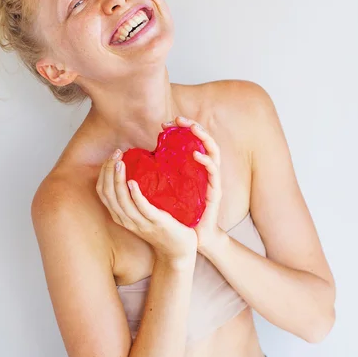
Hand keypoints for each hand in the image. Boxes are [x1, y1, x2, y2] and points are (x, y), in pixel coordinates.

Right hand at [96, 148, 197, 262]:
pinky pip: (142, 209)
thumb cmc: (163, 229)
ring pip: (121, 201)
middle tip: (116, 153)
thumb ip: (138, 197)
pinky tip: (132, 182)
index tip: (112, 157)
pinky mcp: (156, 223)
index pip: (103, 193)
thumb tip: (138, 170)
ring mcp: (140, 223)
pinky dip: (135, 195)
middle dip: (109, 171)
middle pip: (109, 194)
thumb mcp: (145, 213)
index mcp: (121, 216)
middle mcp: (127, 220)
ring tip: (120, 162)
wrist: (178, 251)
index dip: (104, 173)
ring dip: (118, 179)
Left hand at [161, 116, 223, 253]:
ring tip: (193, 128)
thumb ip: (161, 175)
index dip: (183, 129)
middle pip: (206, 141)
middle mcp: (207, 171)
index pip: (194, 142)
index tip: (166, 123)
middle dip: (195, 126)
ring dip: (204, 137)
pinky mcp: (216, 192)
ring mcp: (214, 181)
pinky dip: (206, 161)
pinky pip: (214, 173)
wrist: (192, 238)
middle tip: (180, 118)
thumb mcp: (168, 190)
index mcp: (196, 169)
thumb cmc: (180, 215)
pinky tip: (197, 155)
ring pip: (215, 151)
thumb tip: (141, 160)